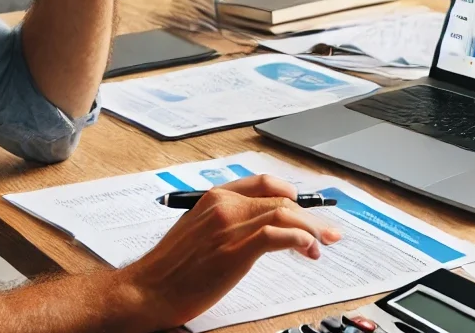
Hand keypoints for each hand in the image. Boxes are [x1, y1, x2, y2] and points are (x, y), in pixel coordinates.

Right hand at [121, 175, 341, 330]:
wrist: (146, 291)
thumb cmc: (170, 268)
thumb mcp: (197, 230)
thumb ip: (224, 220)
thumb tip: (257, 226)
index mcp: (214, 197)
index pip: (264, 183)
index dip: (291, 193)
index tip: (306, 209)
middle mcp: (224, 205)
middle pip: (281, 199)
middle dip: (311, 216)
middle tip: (327, 232)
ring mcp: (230, 226)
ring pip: (285, 214)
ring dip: (311, 229)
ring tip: (321, 245)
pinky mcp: (235, 251)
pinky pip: (279, 235)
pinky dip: (301, 239)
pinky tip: (308, 249)